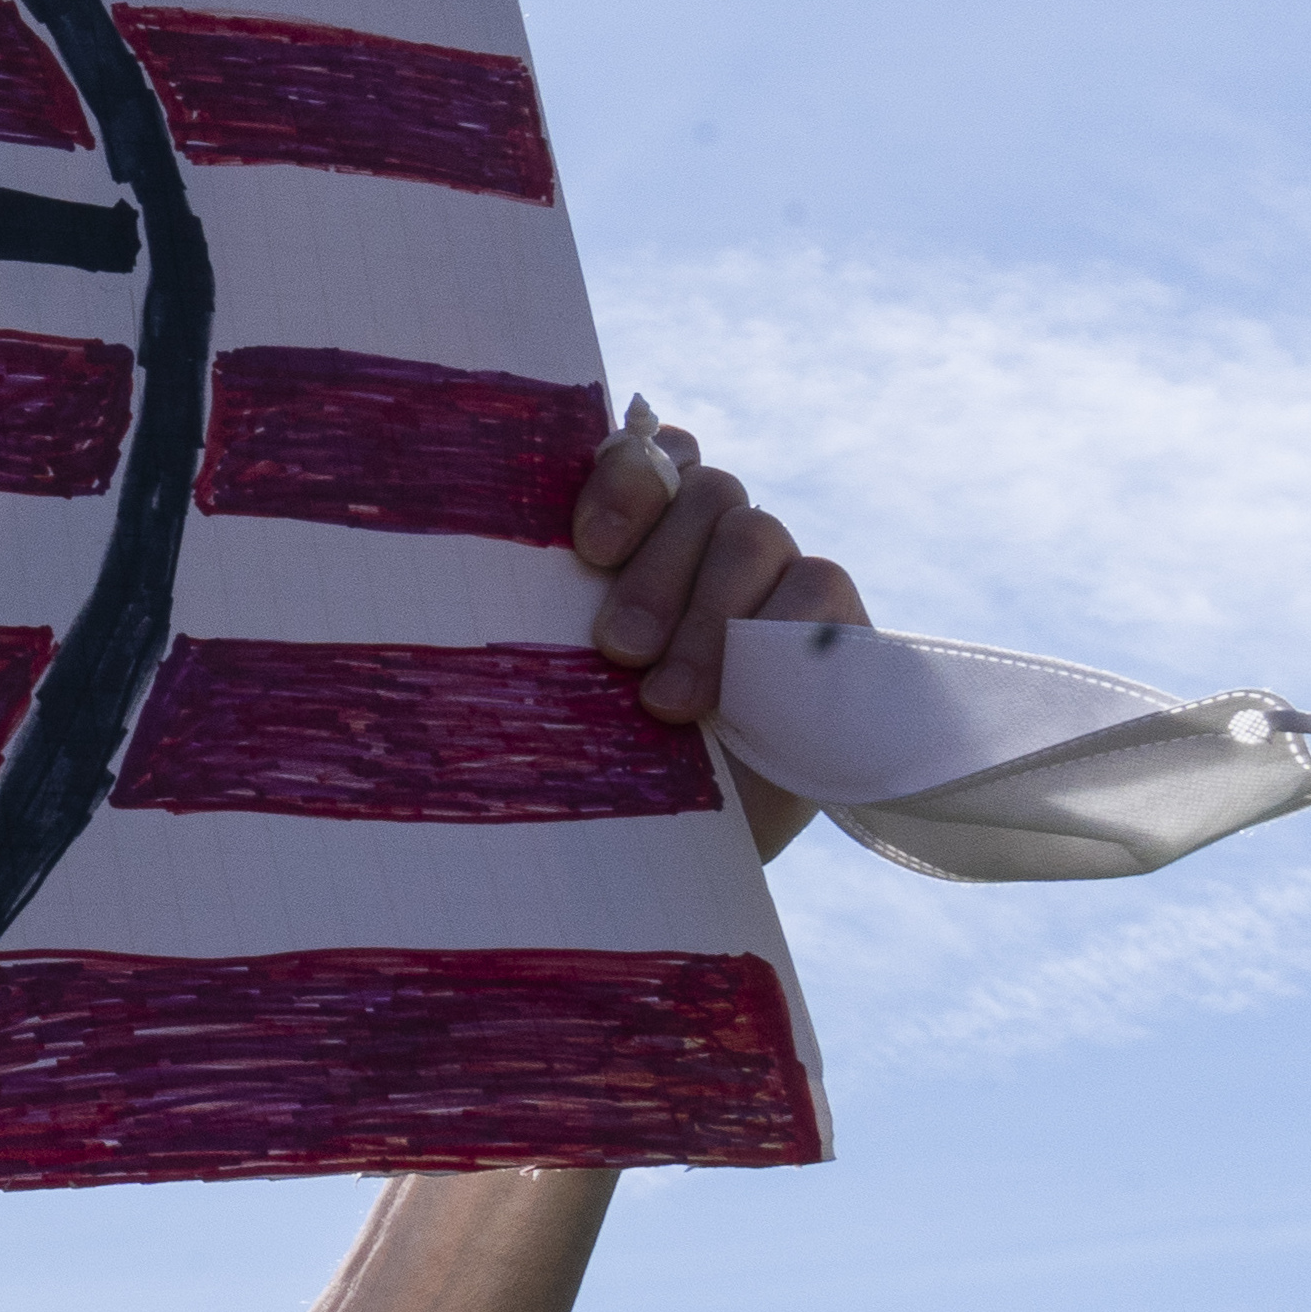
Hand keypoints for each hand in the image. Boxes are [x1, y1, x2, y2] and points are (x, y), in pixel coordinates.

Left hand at [571, 397, 863, 858]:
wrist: (674, 856)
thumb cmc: (595, 756)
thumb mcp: (560, 678)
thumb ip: (544, 611)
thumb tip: (477, 569)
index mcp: (644, 533)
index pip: (648, 455)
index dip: (624, 480)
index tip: (588, 548)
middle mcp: (713, 540)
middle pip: (703, 491)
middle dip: (655, 569)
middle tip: (615, 648)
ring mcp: (778, 577)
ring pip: (754, 534)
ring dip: (704, 615)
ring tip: (665, 702)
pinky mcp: (833, 625)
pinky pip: (818, 584)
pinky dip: (775, 630)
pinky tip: (742, 695)